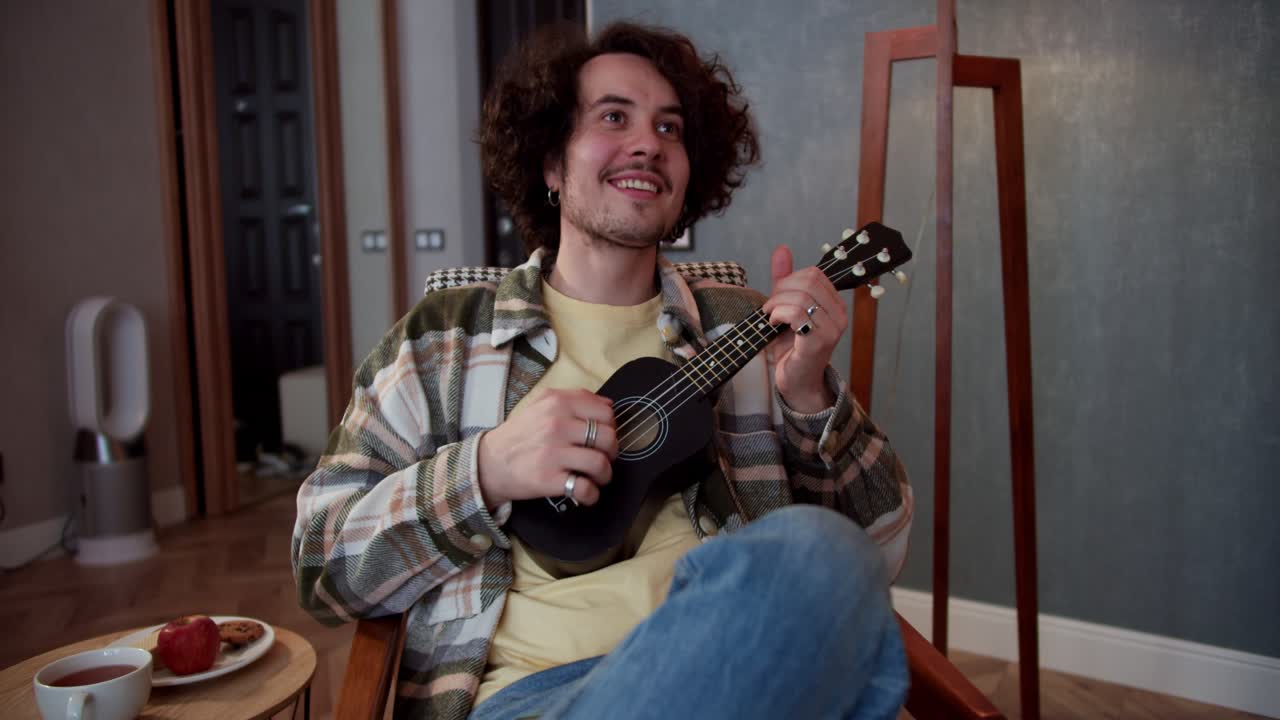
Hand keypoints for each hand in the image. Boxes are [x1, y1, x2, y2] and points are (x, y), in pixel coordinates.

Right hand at [476, 389, 617, 509]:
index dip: (611, 426)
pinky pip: (585, 489)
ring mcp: (553, 453)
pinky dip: (592, 495)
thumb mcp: (541, 404)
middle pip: (608, 438)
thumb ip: (574, 399)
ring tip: (597, 477)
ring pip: (600, 463)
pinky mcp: (548, 479)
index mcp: (558, 403)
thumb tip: (608, 406)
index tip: (603, 436)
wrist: (489, 462)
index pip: (606, 412)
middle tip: (602, 458)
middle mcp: (556, 424)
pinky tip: (587, 493)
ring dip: (605, 475)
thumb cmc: (520, 434)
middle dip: (612, 452)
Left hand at [761, 244, 845, 412]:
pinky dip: (778, 315)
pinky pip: (797, 314)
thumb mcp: (785, 307)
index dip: (789, 280)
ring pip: (801, 297)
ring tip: (770, 318)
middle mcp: (839, 314)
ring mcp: (833, 328)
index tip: (777, 297)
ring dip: (776, 305)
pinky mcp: (820, 341)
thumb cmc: (790, 346)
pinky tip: (773, 324)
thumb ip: (784, 280)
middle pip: (808, 281)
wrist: (795, 381)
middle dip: (781, 291)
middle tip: (770, 308)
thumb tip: (782, 250)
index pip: (814, 273)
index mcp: (834, 303)